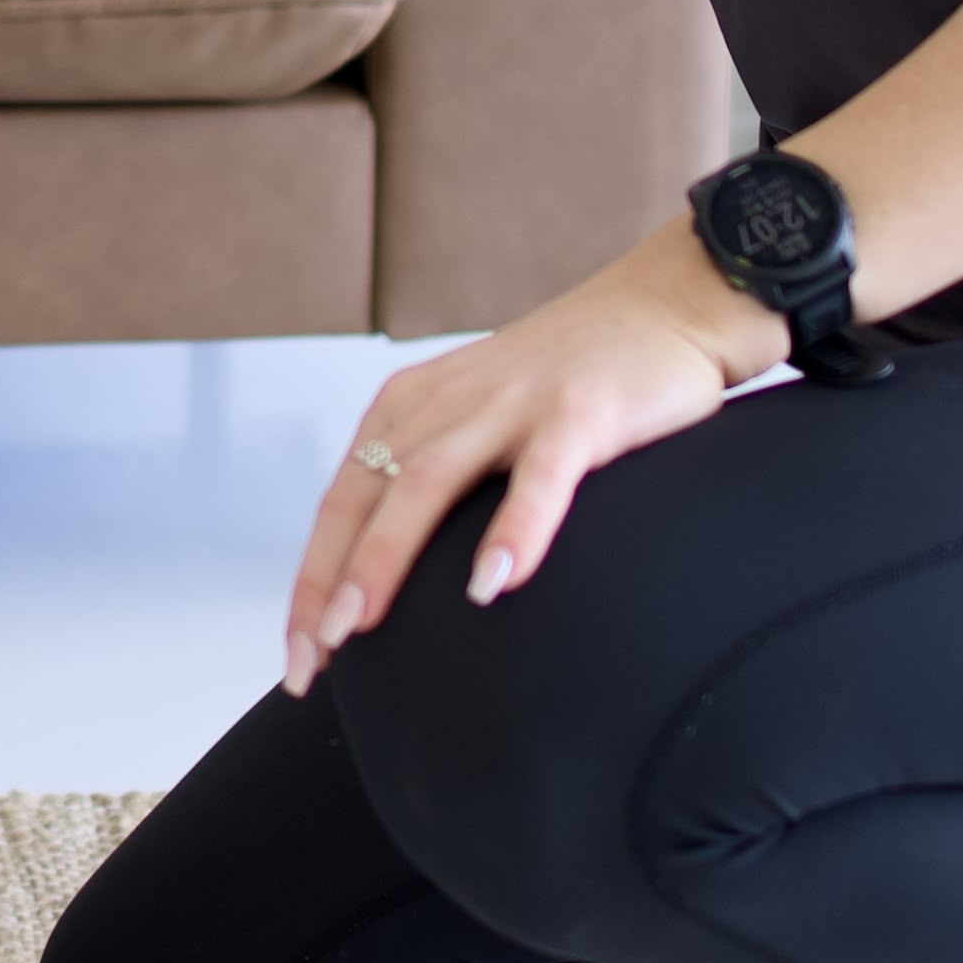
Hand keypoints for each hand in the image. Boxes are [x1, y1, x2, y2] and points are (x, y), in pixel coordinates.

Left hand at [282, 235, 786, 692]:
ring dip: (384, 556)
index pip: (341, 503)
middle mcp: (446, 402)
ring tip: (358, 627)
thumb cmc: (569, 381)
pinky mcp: (579, 412)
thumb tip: (396, 581)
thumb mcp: (480, 422)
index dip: (310, 580)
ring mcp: (510, 404)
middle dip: (328, 581)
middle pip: (364, 496)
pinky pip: (540, 476)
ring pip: (426, 482)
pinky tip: (493, 584)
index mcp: (411, 408)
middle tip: (308, 658)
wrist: (665, 304)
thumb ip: (437, 480)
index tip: (297, 655)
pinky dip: (513, 529)